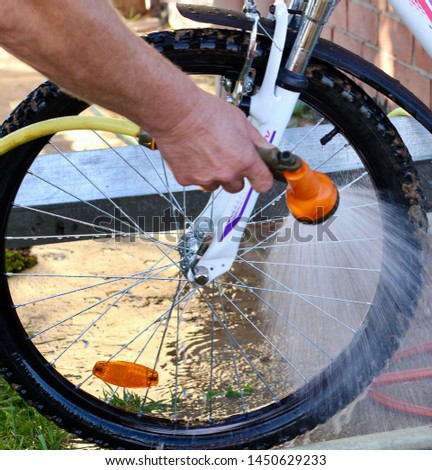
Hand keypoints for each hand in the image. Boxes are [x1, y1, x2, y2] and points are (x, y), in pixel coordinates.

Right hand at [152, 89, 273, 193]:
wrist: (177, 112)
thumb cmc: (206, 112)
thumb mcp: (241, 121)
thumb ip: (257, 141)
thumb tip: (267, 151)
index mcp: (245, 160)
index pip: (263, 184)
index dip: (262, 181)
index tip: (259, 178)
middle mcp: (227, 173)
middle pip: (238, 188)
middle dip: (234, 176)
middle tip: (226, 158)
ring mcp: (207, 178)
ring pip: (216, 185)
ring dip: (214, 175)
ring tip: (206, 154)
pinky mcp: (187, 179)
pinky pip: (196, 181)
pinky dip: (195, 172)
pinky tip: (193, 155)